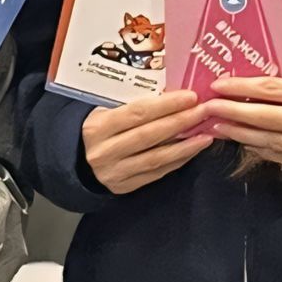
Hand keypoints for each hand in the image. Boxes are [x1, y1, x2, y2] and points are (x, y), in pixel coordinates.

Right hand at [82, 84, 212, 195]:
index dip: (166, 105)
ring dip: (185, 146)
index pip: (137, 114)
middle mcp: (105, 151)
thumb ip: (130, 105)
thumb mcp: (102, 110)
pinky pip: (156, 173)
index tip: (190, 96)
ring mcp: (115, 172)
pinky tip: (192, 150)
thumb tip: (171, 94)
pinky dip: (177, 161)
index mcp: (97, 127)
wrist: (75, 162)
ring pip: (156, 158)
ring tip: (206, 135)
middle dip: (181, 122)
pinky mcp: (124, 187)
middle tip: (204, 111)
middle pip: (150, 135)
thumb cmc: (95, 128)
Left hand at [200, 75, 281, 175]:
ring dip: (242, 134)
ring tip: (220, 126)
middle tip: (209, 107)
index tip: (219, 84)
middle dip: (233, 112)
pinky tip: (247, 143)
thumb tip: (259, 83)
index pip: (273, 89)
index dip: (242, 86)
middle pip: (267, 117)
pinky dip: (263, 150)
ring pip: (272, 141)